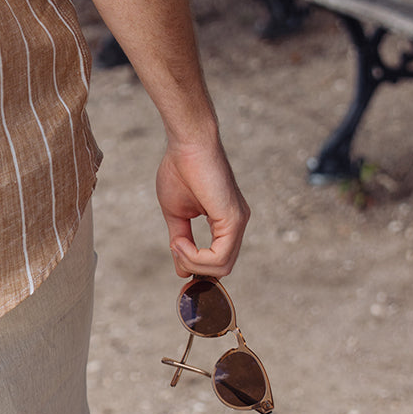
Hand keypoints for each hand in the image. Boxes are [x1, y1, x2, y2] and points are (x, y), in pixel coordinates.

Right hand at [156, 138, 249, 277]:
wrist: (187, 143)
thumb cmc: (180, 169)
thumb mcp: (176, 212)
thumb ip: (181, 239)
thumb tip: (180, 270)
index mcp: (225, 221)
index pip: (217, 258)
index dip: (195, 263)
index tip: (175, 252)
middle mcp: (236, 224)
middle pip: (220, 267)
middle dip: (193, 265)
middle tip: (174, 248)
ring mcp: (238, 222)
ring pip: (221, 266)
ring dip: (193, 261)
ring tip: (176, 244)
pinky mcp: (234, 220)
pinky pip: (220, 256)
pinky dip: (196, 256)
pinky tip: (181, 242)